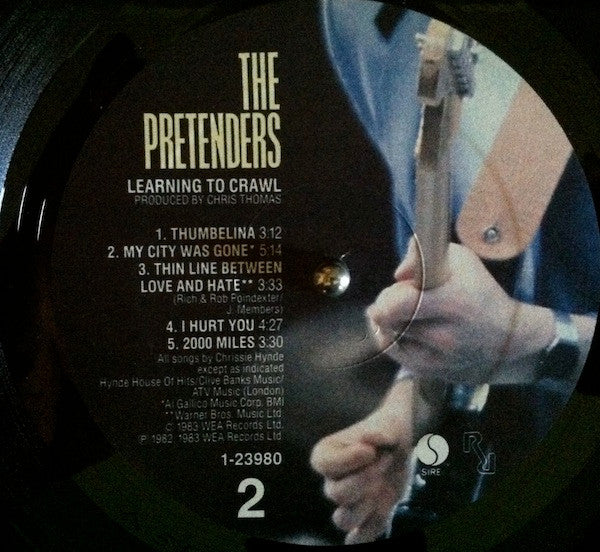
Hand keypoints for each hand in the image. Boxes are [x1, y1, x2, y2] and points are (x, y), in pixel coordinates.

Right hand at [310, 388, 412, 543]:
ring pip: (343, 519)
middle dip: (364, 479)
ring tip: (383, 486)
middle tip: (385, 460)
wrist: (402, 445)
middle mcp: (332, 480)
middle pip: (335, 493)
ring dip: (366, 505)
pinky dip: (364, 536)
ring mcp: (348, 502)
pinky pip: (358, 537)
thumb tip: (368, 442)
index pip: (323, 463)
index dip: (347, 460)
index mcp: (328, 453)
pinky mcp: (366, 517)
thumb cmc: (388, 430)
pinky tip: (378, 519)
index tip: (370, 451)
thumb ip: (379, 433)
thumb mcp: (388, 425)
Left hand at [366, 238, 553, 384]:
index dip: (389, 294)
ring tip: (403, 312)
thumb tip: (399, 274)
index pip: (398, 304)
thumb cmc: (479, 292)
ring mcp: (436, 360)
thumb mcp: (460, 261)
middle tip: (398, 298)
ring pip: (386, 338)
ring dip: (387, 322)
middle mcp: (444, 336)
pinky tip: (402, 327)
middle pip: (388, 320)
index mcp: (453, 303)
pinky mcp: (428, 373)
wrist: (506, 338)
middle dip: (385, 305)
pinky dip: (391, 338)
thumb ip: (422, 255)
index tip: (399, 288)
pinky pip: (393, 354)